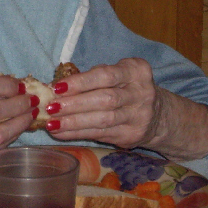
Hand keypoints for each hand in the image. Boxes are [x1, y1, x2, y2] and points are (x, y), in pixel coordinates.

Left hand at [44, 57, 161, 149]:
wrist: (156, 115)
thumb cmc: (124, 88)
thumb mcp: (116, 74)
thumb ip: (92, 77)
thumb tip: (56, 88)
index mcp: (135, 71)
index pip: (106, 75)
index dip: (80, 82)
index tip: (57, 87)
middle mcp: (141, 93)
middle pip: (105, 100)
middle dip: (74, 104)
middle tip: (50, 107)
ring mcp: (139, 116)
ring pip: (103, 120)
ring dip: (73, 123)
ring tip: (51, 123)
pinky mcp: (132, 135)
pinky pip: (100, 134)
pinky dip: (77, 134)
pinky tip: (60, 132)